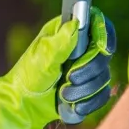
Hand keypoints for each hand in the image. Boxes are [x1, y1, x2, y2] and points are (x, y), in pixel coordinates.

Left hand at [0, 9, 115, 128]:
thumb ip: (60, 42)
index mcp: (69, 32)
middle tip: (69, 78)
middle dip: (87, 70)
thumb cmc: (29, 75)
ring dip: (84, 90)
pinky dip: (87, 102)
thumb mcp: (42, 58)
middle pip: (104, 54)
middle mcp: (81, 48)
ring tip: (63, 94)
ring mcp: (87, 69)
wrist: (25, 105)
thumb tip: (76, 24)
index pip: (97, 23)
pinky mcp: (90, 88)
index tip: (102, 48)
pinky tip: (72, 105)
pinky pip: (102, 95)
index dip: (104, 33)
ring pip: (103, 77)